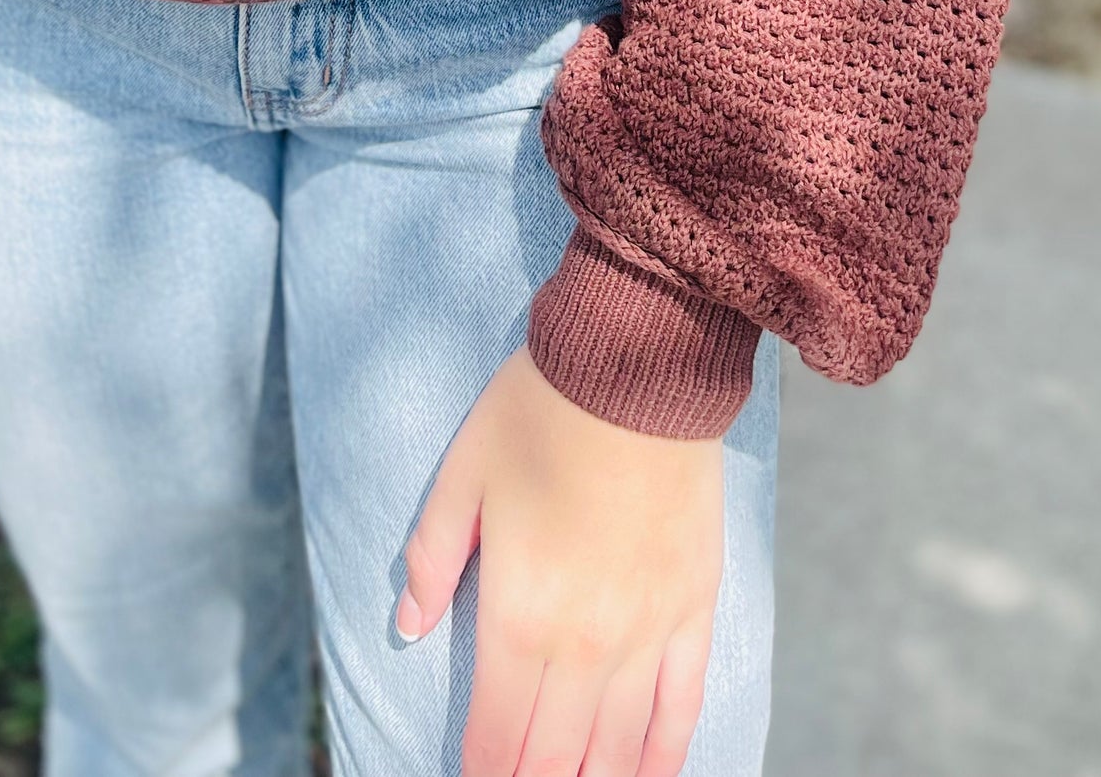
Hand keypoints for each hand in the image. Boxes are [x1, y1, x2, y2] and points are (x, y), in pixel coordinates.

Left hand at [400, 348, 724, 776]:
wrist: (639, 364)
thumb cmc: (538, 412)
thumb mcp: (461, 475)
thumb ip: (429, 558)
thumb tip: (406, 628)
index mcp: (519, 615)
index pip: (494, 735)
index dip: (478, 775)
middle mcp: (585, 644)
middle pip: (552, 758)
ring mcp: (647, 633)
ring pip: (616, 751)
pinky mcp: (693, 610)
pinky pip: (680, 708)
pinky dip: (661, 756)